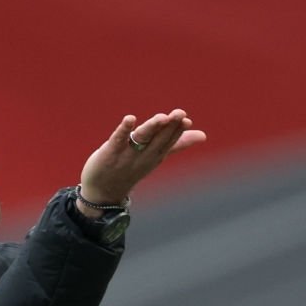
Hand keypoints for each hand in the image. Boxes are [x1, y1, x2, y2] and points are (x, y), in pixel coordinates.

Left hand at [78, 109, 206, 207]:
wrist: (103, 192)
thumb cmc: (131, 169)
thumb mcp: (156, 157)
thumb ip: (177, 144)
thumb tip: (203, 135)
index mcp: (155, 154)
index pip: (169, 140)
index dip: (177, 130)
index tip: (186, 120)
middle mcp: (143, 155)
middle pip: (158, 138)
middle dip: (169, 126)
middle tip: (180, 114)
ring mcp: (126, 154)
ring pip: (142, 138)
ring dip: (152, 127)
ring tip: (162, 117)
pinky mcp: (109, 152)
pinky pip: (118, 139)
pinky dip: (124, 130)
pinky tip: (130, 119)